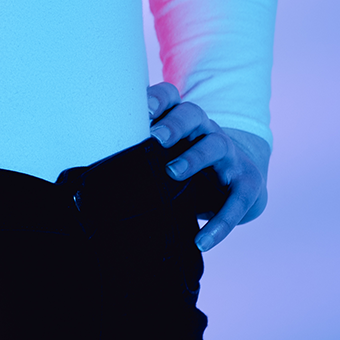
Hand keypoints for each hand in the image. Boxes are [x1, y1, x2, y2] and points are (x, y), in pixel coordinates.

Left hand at [147, 81, 269, 253]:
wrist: (240, 186)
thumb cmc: (190, 170)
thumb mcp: (169, 159)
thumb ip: (142, 160)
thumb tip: (92, 182)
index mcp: (183, 122)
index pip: (171, 97)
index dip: (158, 99)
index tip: (143, 108)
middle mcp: (206, 131)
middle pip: (192, 114)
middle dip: (174, 124)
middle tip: (156, 137)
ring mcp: (229, 155)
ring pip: (215, 145)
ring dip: (194, 157)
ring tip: (172, 172)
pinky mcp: (247, 183)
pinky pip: (236, 201)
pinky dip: (220, 222)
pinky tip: (202, 241)